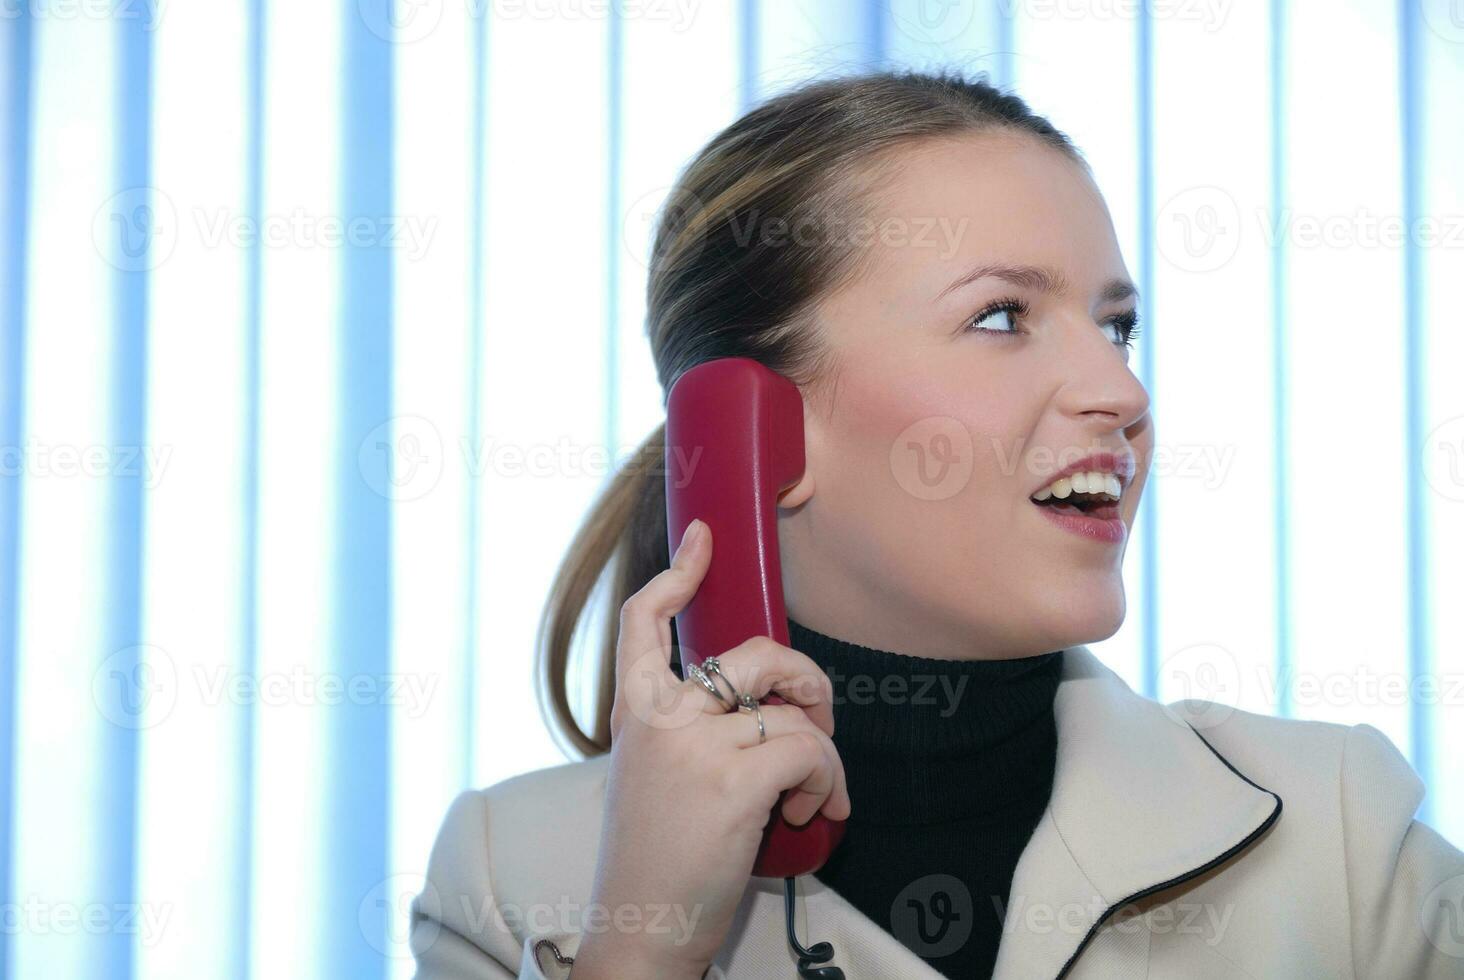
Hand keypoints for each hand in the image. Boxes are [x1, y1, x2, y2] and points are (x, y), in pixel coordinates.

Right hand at [569, 519, 849, 978]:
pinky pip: (810, 752)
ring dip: (823, 756)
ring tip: (815, 795)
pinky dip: (829, 782)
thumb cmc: (655, 859)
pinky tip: (816, 811)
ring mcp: (696, 744)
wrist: (642, 928)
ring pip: (795, 714)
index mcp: (635, 711)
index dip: (679, 574)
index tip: (704, 541)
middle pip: (755, 655)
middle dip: (806, 679)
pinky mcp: (734, 779)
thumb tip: (764, 703)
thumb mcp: (654, 775)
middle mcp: (661, 716)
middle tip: (818, 719)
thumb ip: (689, 728)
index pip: (644, 621)